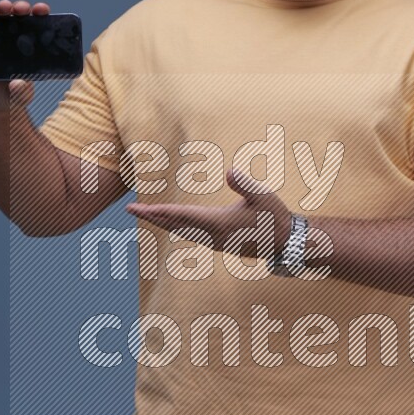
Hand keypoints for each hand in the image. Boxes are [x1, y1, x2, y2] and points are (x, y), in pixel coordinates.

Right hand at [0, 0, 50, 112]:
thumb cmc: (10, 98)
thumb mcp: (20, 97)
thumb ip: (21, 93)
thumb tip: (18, 83)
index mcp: (29, 50)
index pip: (37, 27)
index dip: (40, 15)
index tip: (42, 10)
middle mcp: (13, 42)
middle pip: (18, 18)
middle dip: (20, 8)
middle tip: (20, 9)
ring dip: (0, 8)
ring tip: (1, 7)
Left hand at [125, 166, 292, 257]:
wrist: (284, 242)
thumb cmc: (274, 217)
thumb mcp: (264, 196)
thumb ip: (246, 184)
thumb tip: (230, 171)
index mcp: (219, 223)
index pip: (182, 216)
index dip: (159, 211)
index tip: (140, 209)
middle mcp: (212, 235)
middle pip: (175, 225)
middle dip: (152, 217)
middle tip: (129, 210)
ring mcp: (214, 241)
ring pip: (181, 232)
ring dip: (161, 223)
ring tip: (144, 213)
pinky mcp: (218, 243)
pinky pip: (190, 235)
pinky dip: (175, 228)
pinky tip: (169, 223)